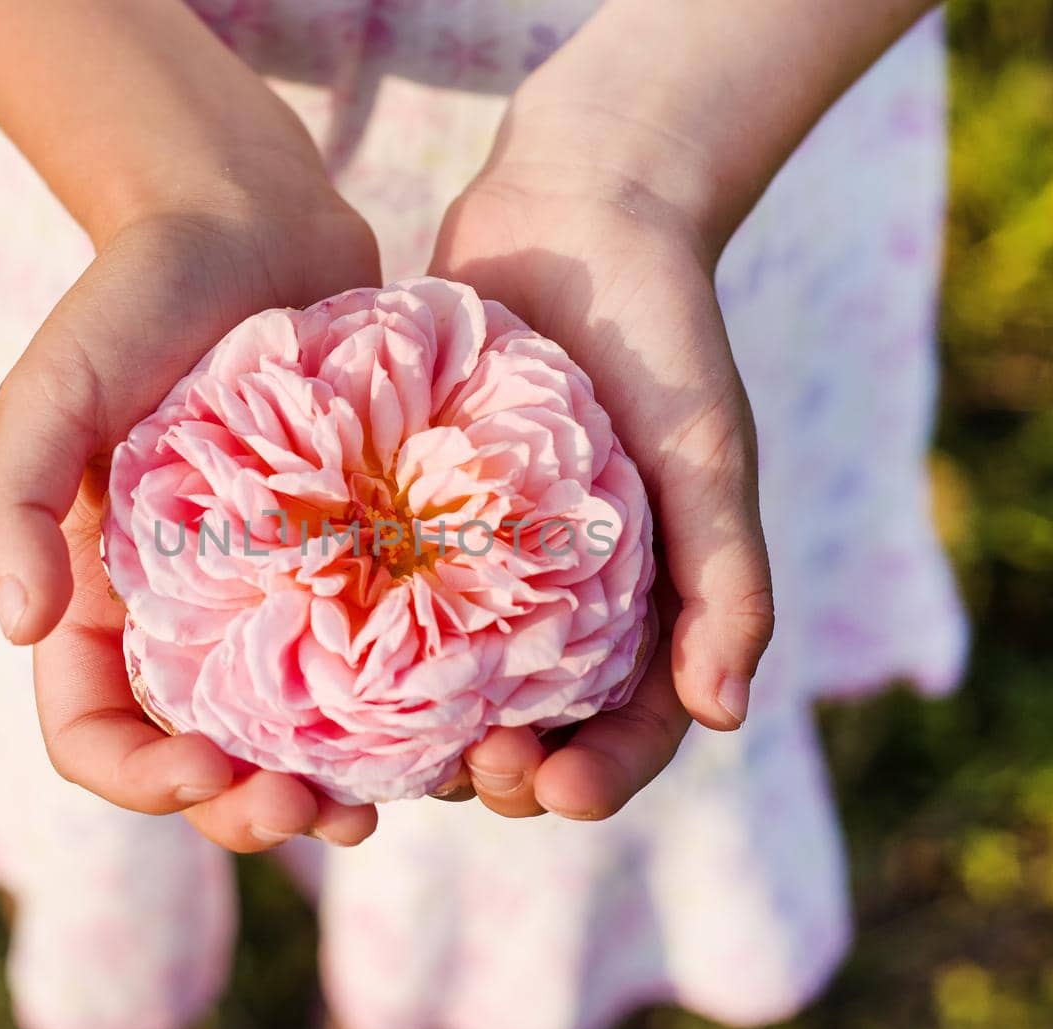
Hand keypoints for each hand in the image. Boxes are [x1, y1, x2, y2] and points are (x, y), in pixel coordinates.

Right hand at [0, 182, 385, 850]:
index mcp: (100, 604)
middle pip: (202, 762)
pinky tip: (443, 724)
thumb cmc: (136, 300)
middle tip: (321, 815)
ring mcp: (274, 598)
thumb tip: (17, 626)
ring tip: (381, 804)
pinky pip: (371, 664)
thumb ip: (11, 501)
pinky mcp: (352, 565)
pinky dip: (396, 713)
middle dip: (250, 813)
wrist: (249, 224)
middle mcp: (185, 621)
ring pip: (293, 737)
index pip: (92, 735)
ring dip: (328, 788)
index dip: (139, 783)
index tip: (207, 771)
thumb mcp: (52, 389)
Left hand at [425, 152, 775, 819]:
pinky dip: (367, 642)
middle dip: (508, 772)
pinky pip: (390, 599)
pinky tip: (324, 666)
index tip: (560, 794)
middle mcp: (567, 600)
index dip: (603, 777)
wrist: (581, 209)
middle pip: (535, 728)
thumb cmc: (664, 333)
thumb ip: (727, 580)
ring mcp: (486, 562)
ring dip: (428, 732)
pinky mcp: (417, 515)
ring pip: (451, 684)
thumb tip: (724, 716)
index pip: (634, 726)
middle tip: (471, 772)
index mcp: (650, 603)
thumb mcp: (709, 455)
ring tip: (388, 748)